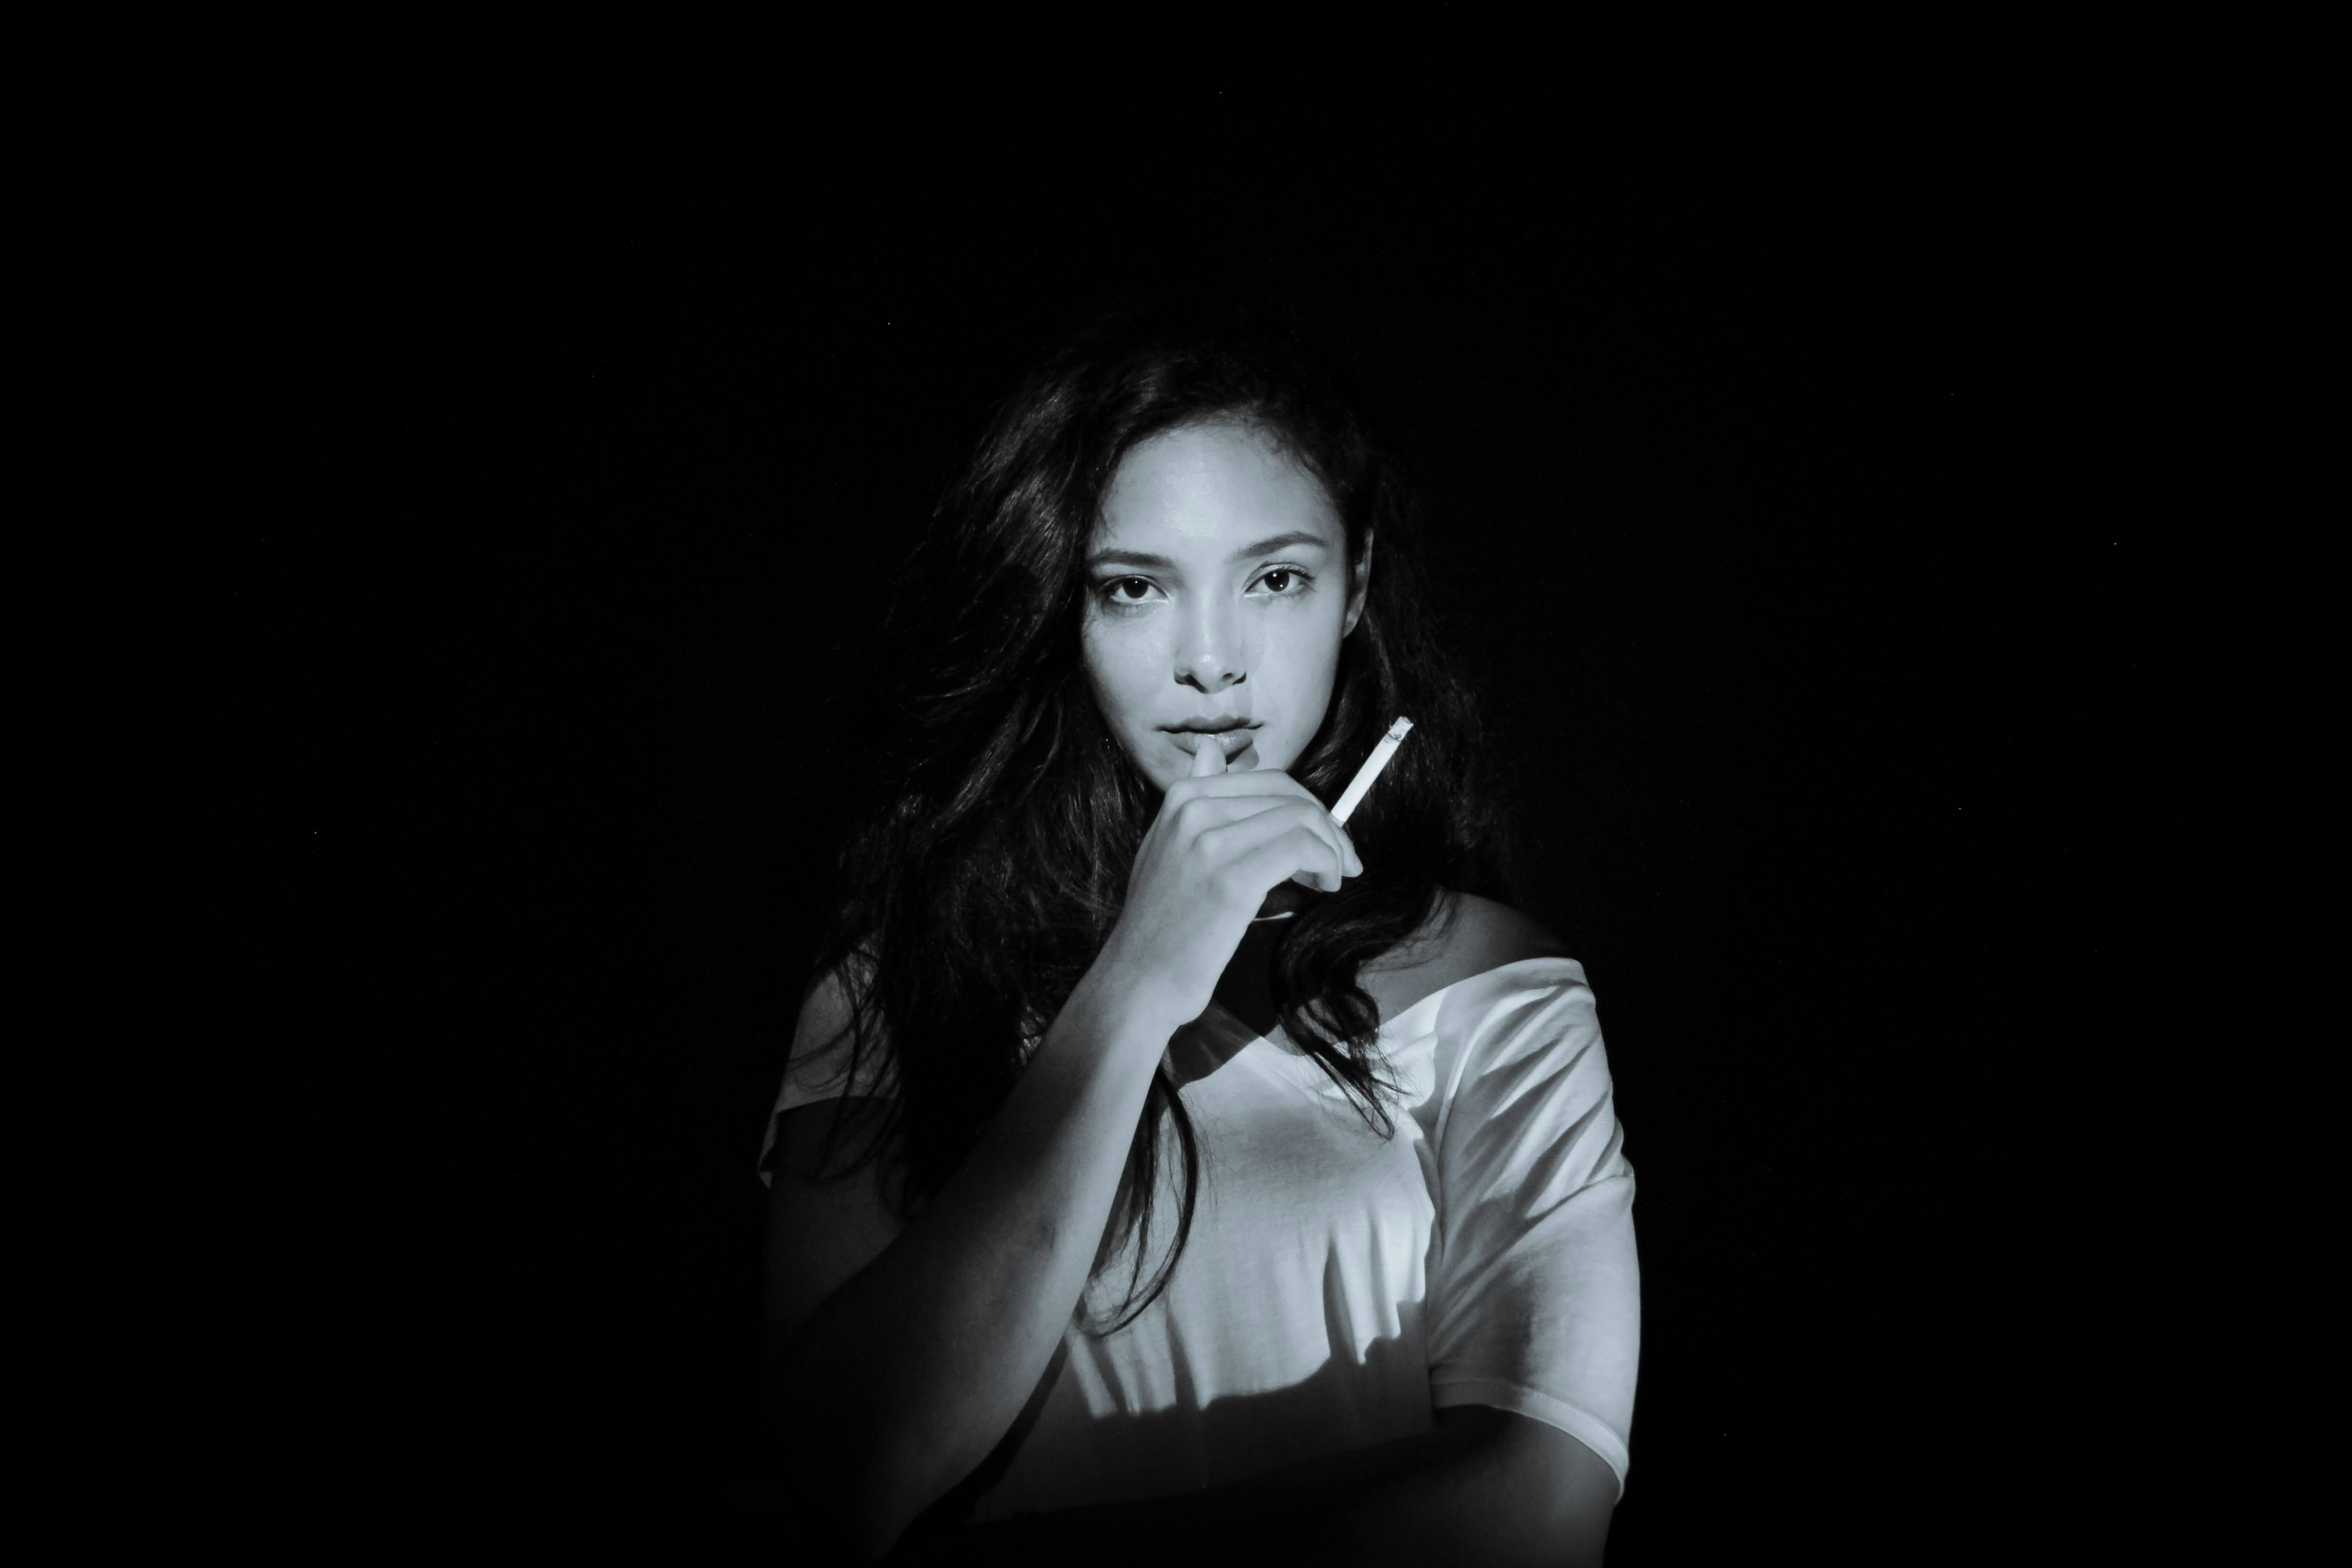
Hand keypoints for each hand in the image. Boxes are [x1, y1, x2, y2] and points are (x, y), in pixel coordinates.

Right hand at [1095, 737, 1362, 1027]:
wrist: (1139, 976)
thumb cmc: (1162, 921)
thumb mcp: (1167, 844)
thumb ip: (1196, 799)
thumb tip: (1213, 751)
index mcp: (1182, 796)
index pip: (1269, 781)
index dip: (1308, 807)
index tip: (1324, 838)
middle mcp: (1193, 809)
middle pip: (1290, 796)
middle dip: (1327, 826)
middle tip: (1341, 861)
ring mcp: (1210, 841)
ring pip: (1302, 819)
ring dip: (1332, 849)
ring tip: (1329, 878)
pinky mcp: (1231, 878)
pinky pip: (1301, 849)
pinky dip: (1326, 864)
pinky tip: (1324, 886)